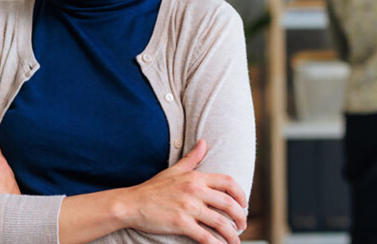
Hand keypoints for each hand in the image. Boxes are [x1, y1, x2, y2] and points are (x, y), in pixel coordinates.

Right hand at [119, 139, 246, 243]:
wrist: (132, 203)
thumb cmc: (153, 188)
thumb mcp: (174, 170)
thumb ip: (192, 158)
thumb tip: (203, 142)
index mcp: (195, 177)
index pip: (228, 182)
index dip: (241, 194)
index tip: (244, 204)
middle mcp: (195, 191)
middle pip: (228, 203)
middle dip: (240, 216)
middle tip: (242, 225)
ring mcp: (188, 207)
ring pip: (220, 222)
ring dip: (232, 234)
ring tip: (235, 241)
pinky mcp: (181, 223)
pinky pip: (206, 236)